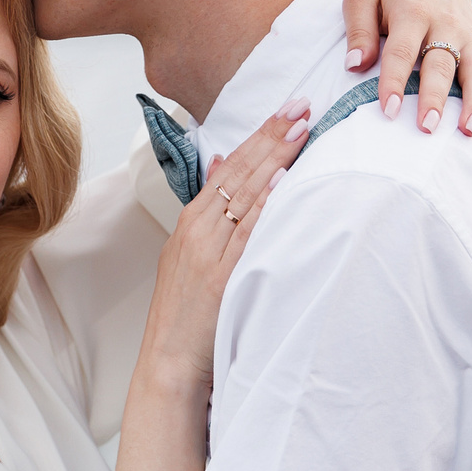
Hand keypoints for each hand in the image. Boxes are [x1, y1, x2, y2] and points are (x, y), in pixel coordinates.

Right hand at [138, 102, 309, 389]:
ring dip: (274, 159)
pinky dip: (263, 206)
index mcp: (190, 224)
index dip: (259, 137)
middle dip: (271, 136)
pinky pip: (247, 234)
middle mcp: (197, 232)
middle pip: (238, 173)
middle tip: (302, 105)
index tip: (286, 111)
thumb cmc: (185, 317)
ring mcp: (208, 254)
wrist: (169, 365)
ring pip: (244, 196)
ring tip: (300, 128)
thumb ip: (209, 213)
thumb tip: (224, 163)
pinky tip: (280, 181)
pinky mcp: (222, 278)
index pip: (229, 169)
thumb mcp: (190, 257)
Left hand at [341, 0, 471, 137]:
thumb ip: (358, 30)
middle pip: (442, 64)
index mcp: (412, 13)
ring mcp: (470, 38)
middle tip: (426, 128)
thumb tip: (354, 65)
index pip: (402, 50)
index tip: (388, 110)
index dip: (395, 81)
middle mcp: (446, 25)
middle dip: (435, 97)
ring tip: (469, 132)